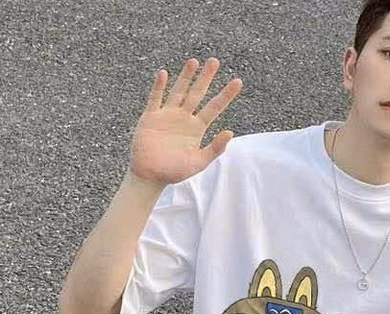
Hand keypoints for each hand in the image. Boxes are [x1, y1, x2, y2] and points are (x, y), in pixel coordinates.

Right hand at [129, 58, 242, 186]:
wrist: (151, 176)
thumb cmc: (175, 172)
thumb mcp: (199, 162)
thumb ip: (215, 148)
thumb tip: (230, 132)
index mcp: (197, 128)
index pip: (214, 107)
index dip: (225, 95)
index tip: (238, 82)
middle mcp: (184, 118)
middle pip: (197, 93)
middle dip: (206, 78)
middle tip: (214, 61)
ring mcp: (167, 115)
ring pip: (178, 91)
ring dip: (185, 76)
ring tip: (194, 61)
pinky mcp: (151, 117)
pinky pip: (155, 99)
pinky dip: (159, 87)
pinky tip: (164, 74)